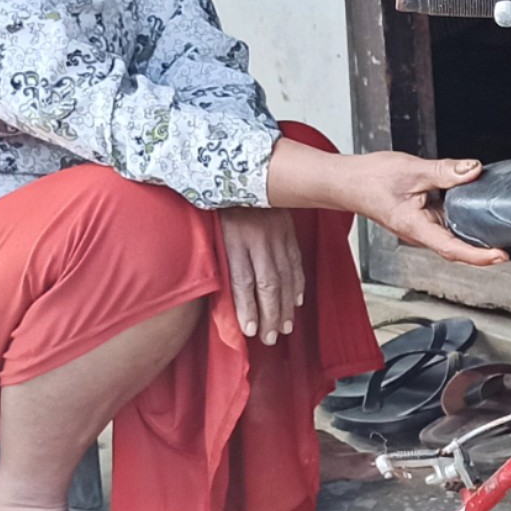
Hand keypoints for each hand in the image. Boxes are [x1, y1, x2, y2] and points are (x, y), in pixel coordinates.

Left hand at [219, 206, 302, 344]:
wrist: (244, 172)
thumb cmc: (222, 205)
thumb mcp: (212, 230)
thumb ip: (218, 259)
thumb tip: (222, 296)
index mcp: (234, 239)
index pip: (242, 281)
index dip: (247, 308)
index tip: (249, 330)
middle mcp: (258, 239)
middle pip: (267, 284)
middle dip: (270, 314)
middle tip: (271, 338)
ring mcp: (277, 236)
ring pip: (285, 277)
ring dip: (286, 306)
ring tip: (285, 327)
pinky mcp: (288, 232)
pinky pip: (296, 263)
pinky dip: (298, 285)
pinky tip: (297, 302)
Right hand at [262, 139, 507, 267]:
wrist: (347, 181)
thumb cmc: (369, 179)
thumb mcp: (411, 170)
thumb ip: (445, 171)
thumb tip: (474, 169)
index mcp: (416, 228)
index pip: (453, 249)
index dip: (479, 256)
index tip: (500, 256)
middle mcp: (420, 233)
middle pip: (459, 247)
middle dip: (485, 248)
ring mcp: (422, 228)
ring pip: (454, 234)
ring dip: (476, 234)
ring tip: (503, 227)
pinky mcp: (422, 219)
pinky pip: (447, 222)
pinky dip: (464, 218)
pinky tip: (479, 207)